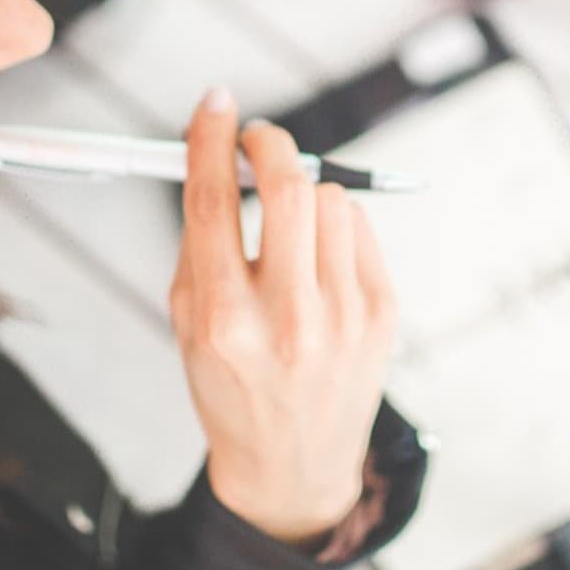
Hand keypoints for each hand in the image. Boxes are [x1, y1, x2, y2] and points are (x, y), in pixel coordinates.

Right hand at [169, 88, 398, 544]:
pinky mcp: (381, 314)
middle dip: (270, 144)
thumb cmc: (233, 385)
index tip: (214, 104)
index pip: (213, 202)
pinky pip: (359, 229)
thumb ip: (199, 241)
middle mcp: (285, 318)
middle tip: (256, 140)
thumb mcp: (187, 324)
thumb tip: (216, 154)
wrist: (292, 465)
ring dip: (304, 193)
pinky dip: (335, 226)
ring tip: (288, 227)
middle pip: (287, 187)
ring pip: (330, 200)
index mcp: (222, 320)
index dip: (211, 140)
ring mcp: (342, 317)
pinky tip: (318, 259)